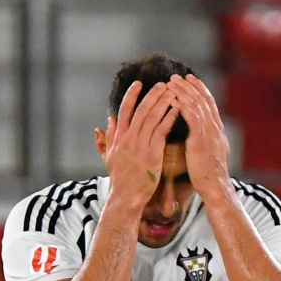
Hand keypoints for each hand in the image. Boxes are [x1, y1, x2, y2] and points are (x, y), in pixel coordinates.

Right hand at [95, 80, 178, 214]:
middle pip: (141, 110)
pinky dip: (169, 118)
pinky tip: (177, 110)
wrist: (127, 197)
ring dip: (163, 103)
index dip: (131, 95)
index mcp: (119, 138)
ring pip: (152, 118)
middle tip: (163, 83)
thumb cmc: (120, 179)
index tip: (139, 83)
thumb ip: (106, 139)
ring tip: (173, 92)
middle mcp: (128, 139)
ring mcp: (140, 146)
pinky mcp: (152, 153)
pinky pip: (162, 131)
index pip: (124, 110)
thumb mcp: (109, 157)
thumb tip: (104, 123)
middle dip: (152, 95)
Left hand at [170, 74, 231, 199]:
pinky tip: (174, 99)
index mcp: (217, 130)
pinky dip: (184, 107)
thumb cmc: (210, 176)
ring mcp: (210, 133)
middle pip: (203, 100)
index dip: (200, 90)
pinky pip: (192, 118)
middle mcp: (215, 128)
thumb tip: (201, 136)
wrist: (215, 187)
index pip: (209, 104)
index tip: (190, 79)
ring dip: (184, 92)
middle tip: (178, 76)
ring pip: (197, 105)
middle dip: (190, 86)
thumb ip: (207, 141)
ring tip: (172, 83)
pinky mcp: (201, 140)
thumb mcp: (211, 154)